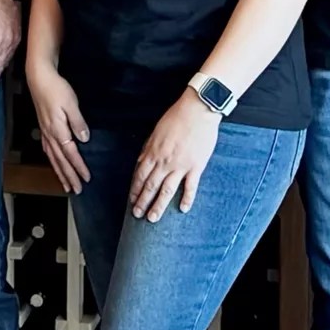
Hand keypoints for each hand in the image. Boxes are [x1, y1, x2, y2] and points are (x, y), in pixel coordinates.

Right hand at [27, 60, 91, 193]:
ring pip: (52, 157)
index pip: (70, 153)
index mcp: (58, 129)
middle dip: (69, 176)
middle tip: (76, 190)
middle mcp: (50, 134)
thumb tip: (84, 139)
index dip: (78, 167)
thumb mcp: (71, 104)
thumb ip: (77, 122)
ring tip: (65, 184)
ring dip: (59, 172)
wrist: (39, 77)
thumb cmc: (56, 88)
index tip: (86, 178)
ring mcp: (45, 131)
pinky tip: (54, 163)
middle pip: (60, 160)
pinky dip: (52, 160)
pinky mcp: (43, 127)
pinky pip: (47, 149)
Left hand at [129, 95, 221, 222]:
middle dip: (142, 202)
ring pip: (166, 190)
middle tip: (137, 215)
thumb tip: (141, 161)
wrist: (197, 110)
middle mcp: (164, 162)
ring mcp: (180, 166)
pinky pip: (190, 186)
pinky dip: (187, 199)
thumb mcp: (156, 132)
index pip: (140, 176)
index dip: (135, 190)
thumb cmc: (176, 117)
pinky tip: (182, 209)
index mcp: (153, 152)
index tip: (132, 201)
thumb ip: (148, 149)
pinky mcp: (196, 166)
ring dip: (158, 206)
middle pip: (150, 186)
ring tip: (153, 218)